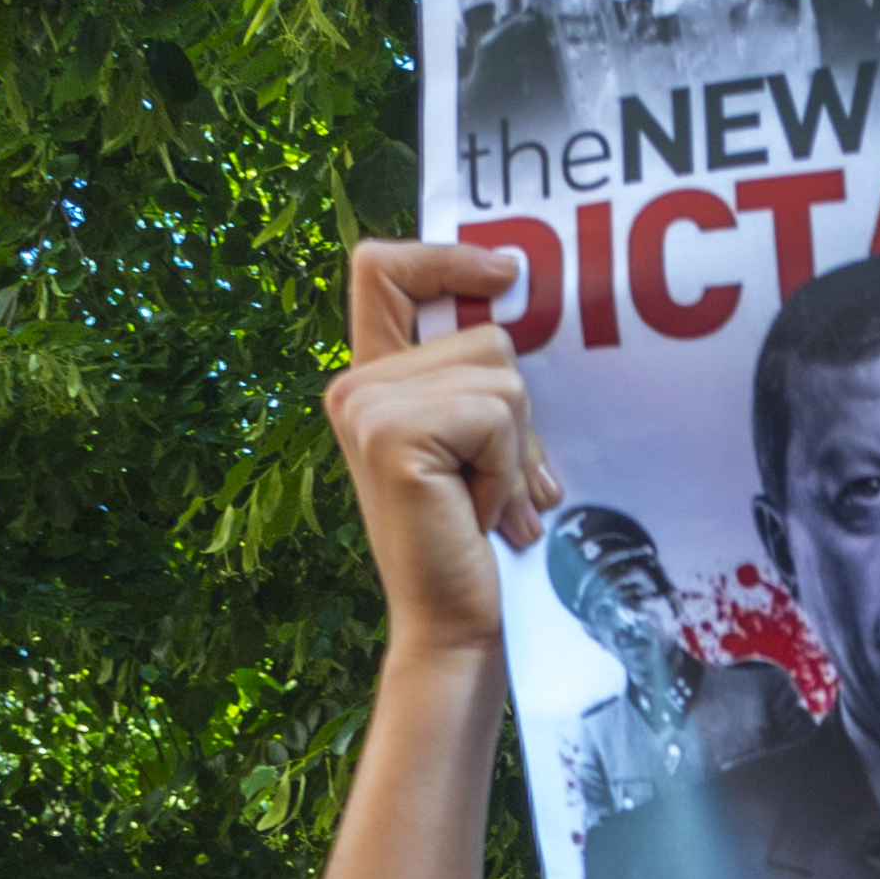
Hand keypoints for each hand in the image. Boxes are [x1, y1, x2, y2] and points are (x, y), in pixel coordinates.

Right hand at [322, 239, 560, 656]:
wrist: (454, 624)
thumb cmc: (476, 542)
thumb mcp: (480, 448)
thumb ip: (482, 386)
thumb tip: (523, 310)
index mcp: (373, 383)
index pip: (384, 269)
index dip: (445, 254)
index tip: (507, 272)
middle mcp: (356, 386)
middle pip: (485, 336)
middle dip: (518, 416)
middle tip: (500, 485)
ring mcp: (367, 406)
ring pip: (499, 375)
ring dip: (515, 449)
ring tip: (488, 502)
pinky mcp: (393, 434)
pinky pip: (496, 414)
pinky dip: (507, 467)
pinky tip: (480, 513)